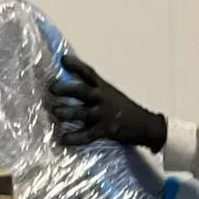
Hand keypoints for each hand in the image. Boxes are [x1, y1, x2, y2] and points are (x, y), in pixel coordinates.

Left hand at [47, 54, 167, 150]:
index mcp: (104, 88)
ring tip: (55, 111)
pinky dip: (74, 138)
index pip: (88, 73)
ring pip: (82, 112)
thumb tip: (72, 88)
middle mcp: (102, 99)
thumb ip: (95, 91)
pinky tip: (63, 138)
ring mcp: (103, 115)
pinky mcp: (105, 131)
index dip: (75, 65)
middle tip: (53, 88)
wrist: (145, 125)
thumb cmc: (125, 109)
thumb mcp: (111, 94)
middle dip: (66, 89)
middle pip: (82, 91)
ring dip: (67, 112)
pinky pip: (87, 135)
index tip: (63, 59)